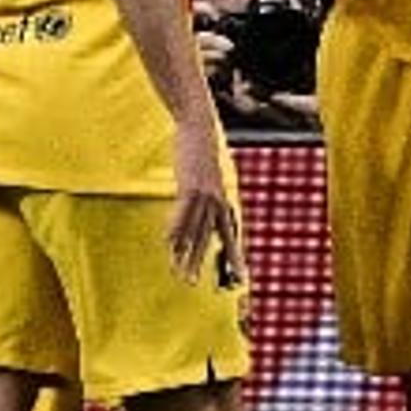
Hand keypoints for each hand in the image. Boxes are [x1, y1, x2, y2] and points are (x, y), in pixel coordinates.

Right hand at [166, 115, 237, 281]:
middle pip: (206, 239)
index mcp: (221, 201)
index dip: (234, 256)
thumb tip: (194, 202)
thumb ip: (199, 193)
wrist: (199, 127)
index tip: (242, 276)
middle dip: (199, 263)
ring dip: (184, 254)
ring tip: (178, 273)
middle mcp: (216, 202)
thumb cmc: (199, 150)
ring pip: (193, 231)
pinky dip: (175, 229)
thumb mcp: (203, 176)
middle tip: (192, 284)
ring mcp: (204, 195)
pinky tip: (168, 244)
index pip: (228, 235)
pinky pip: (182, 214)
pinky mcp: (190, 187)